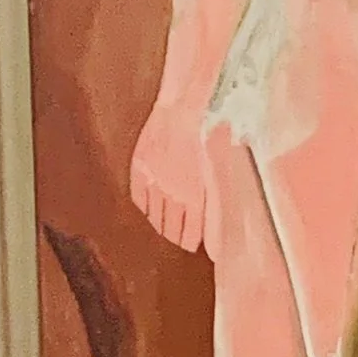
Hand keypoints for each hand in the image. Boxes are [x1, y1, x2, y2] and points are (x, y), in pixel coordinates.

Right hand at [129, 97, 209, 252]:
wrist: (183, 108)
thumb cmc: (209, 137)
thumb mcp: (219, 177)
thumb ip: (216, 213)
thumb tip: (216, 248)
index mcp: (194, 198)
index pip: (187, 236)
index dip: (189, 242)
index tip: (190, 243)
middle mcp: (171, 195)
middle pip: (168, 230)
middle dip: (174, 236)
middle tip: (178, 235)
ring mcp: (152, 181)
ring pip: (152, 217)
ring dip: (159, 222)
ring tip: (165, 222)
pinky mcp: (138, 167)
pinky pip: (138, 197)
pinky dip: (144, 205)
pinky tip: (150, 204)